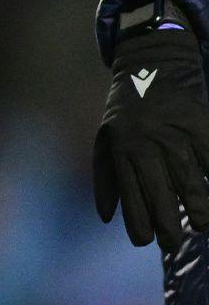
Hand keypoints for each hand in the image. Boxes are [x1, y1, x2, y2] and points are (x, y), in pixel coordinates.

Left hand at [94, 25, 208, 248]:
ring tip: (202, 225)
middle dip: (165, 220)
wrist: (152, 61)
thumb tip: (107, 218)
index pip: (128, 189)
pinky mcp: (199, 122)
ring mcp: (174, 131)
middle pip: (157, 187)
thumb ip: (105, 177)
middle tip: (172, 243)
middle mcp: (146, 140)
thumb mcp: (105, 135)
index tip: (143, 241)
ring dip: (197, 204)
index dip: (136, 218)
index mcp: (121, 145)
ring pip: (188, 175)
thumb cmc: (127, 108)